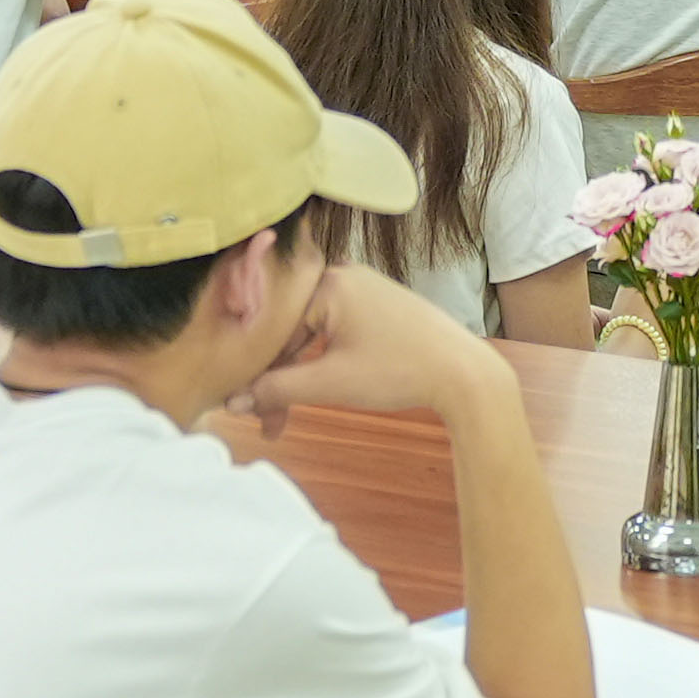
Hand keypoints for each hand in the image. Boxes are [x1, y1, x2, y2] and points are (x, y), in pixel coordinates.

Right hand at [237, 253, 506, 438]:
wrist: (464, 372)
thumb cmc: (398, 370)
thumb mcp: (330, 383)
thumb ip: (277, 390)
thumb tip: (234, 402)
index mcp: (327, 282)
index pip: (273, 328)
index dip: (256, 374)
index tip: (245, 412)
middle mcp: (342, 274)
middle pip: (291, 330)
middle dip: (277, 380)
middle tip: (269, 424)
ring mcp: (363, 286)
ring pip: (311, 332)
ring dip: (298, 374)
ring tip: (286, 415)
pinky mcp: (378, 303)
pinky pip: (334, 328)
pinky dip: (321, 359)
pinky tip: (313, 386)